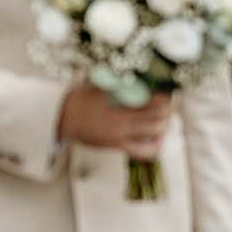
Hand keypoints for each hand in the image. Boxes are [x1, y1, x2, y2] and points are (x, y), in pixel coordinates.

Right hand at [58, 82, 173, 158]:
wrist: (61, 118)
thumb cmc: (79, 100)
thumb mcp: (99, 86)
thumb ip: (119, 84)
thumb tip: (137, 79)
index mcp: (118, 103)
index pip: (151, 101)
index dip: (163, 98)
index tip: (167, 94)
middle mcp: (122, 120)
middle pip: (157, 118)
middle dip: (168, 112)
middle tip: (170, 106)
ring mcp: (120, 135)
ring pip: (153, 134)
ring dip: (163, 127)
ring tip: (165, 121)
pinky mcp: (116, 146)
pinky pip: (142, 151)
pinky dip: (153, 146)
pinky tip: (156, 140)